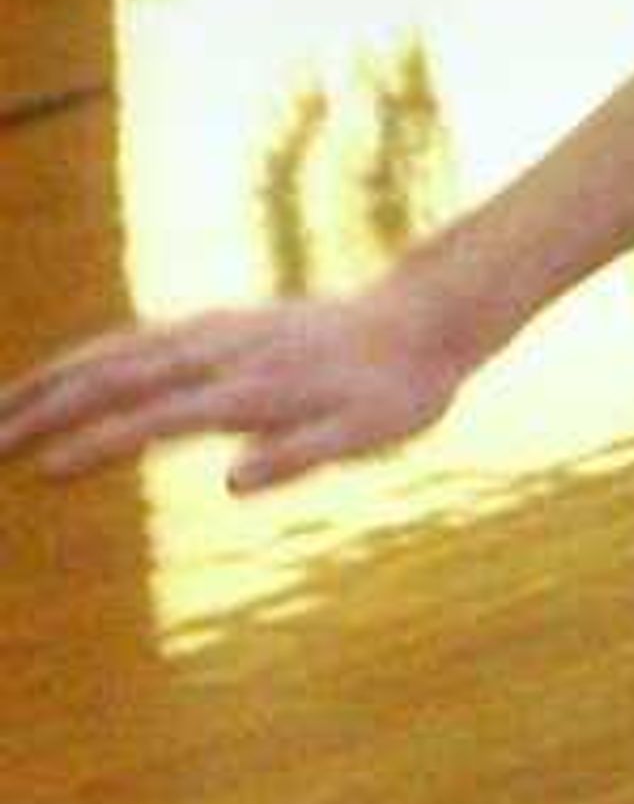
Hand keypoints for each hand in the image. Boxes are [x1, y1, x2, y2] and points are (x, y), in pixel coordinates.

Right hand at [0, 289, 479, 492]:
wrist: (422, 321)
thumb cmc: (397, 391)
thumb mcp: (365, 435)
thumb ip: (299, 455)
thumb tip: (234, 482)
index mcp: (247, 388)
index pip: (153, 420)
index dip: (94, 446)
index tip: (40, 472)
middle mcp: (218, 353)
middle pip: (112, 378)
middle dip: (42, 411)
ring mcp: (213, 334)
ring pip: (113, 353)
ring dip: (49, 382)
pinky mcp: (216, 327)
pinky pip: (134, 340)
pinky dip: (86, 359)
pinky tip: (62, 378)